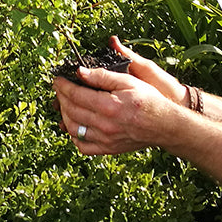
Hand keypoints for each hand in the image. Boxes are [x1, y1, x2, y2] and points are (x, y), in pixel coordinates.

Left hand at [52, 43, 186, 154]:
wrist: (163, 125)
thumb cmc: (148, 100)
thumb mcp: (128, 81)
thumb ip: (102, 77)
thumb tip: (80, 72)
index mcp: (108, 105)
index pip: (76, 95)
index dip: (63, 86)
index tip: (57, 80)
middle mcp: (104, 125)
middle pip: (71, 110)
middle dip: (61, 98)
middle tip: (60, 89)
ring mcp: (105, 139)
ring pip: (73, 129)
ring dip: (64, 115)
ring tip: (64, 104)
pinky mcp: (107, 149)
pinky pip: (82, 146)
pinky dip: (73, 136)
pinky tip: (74, 125)